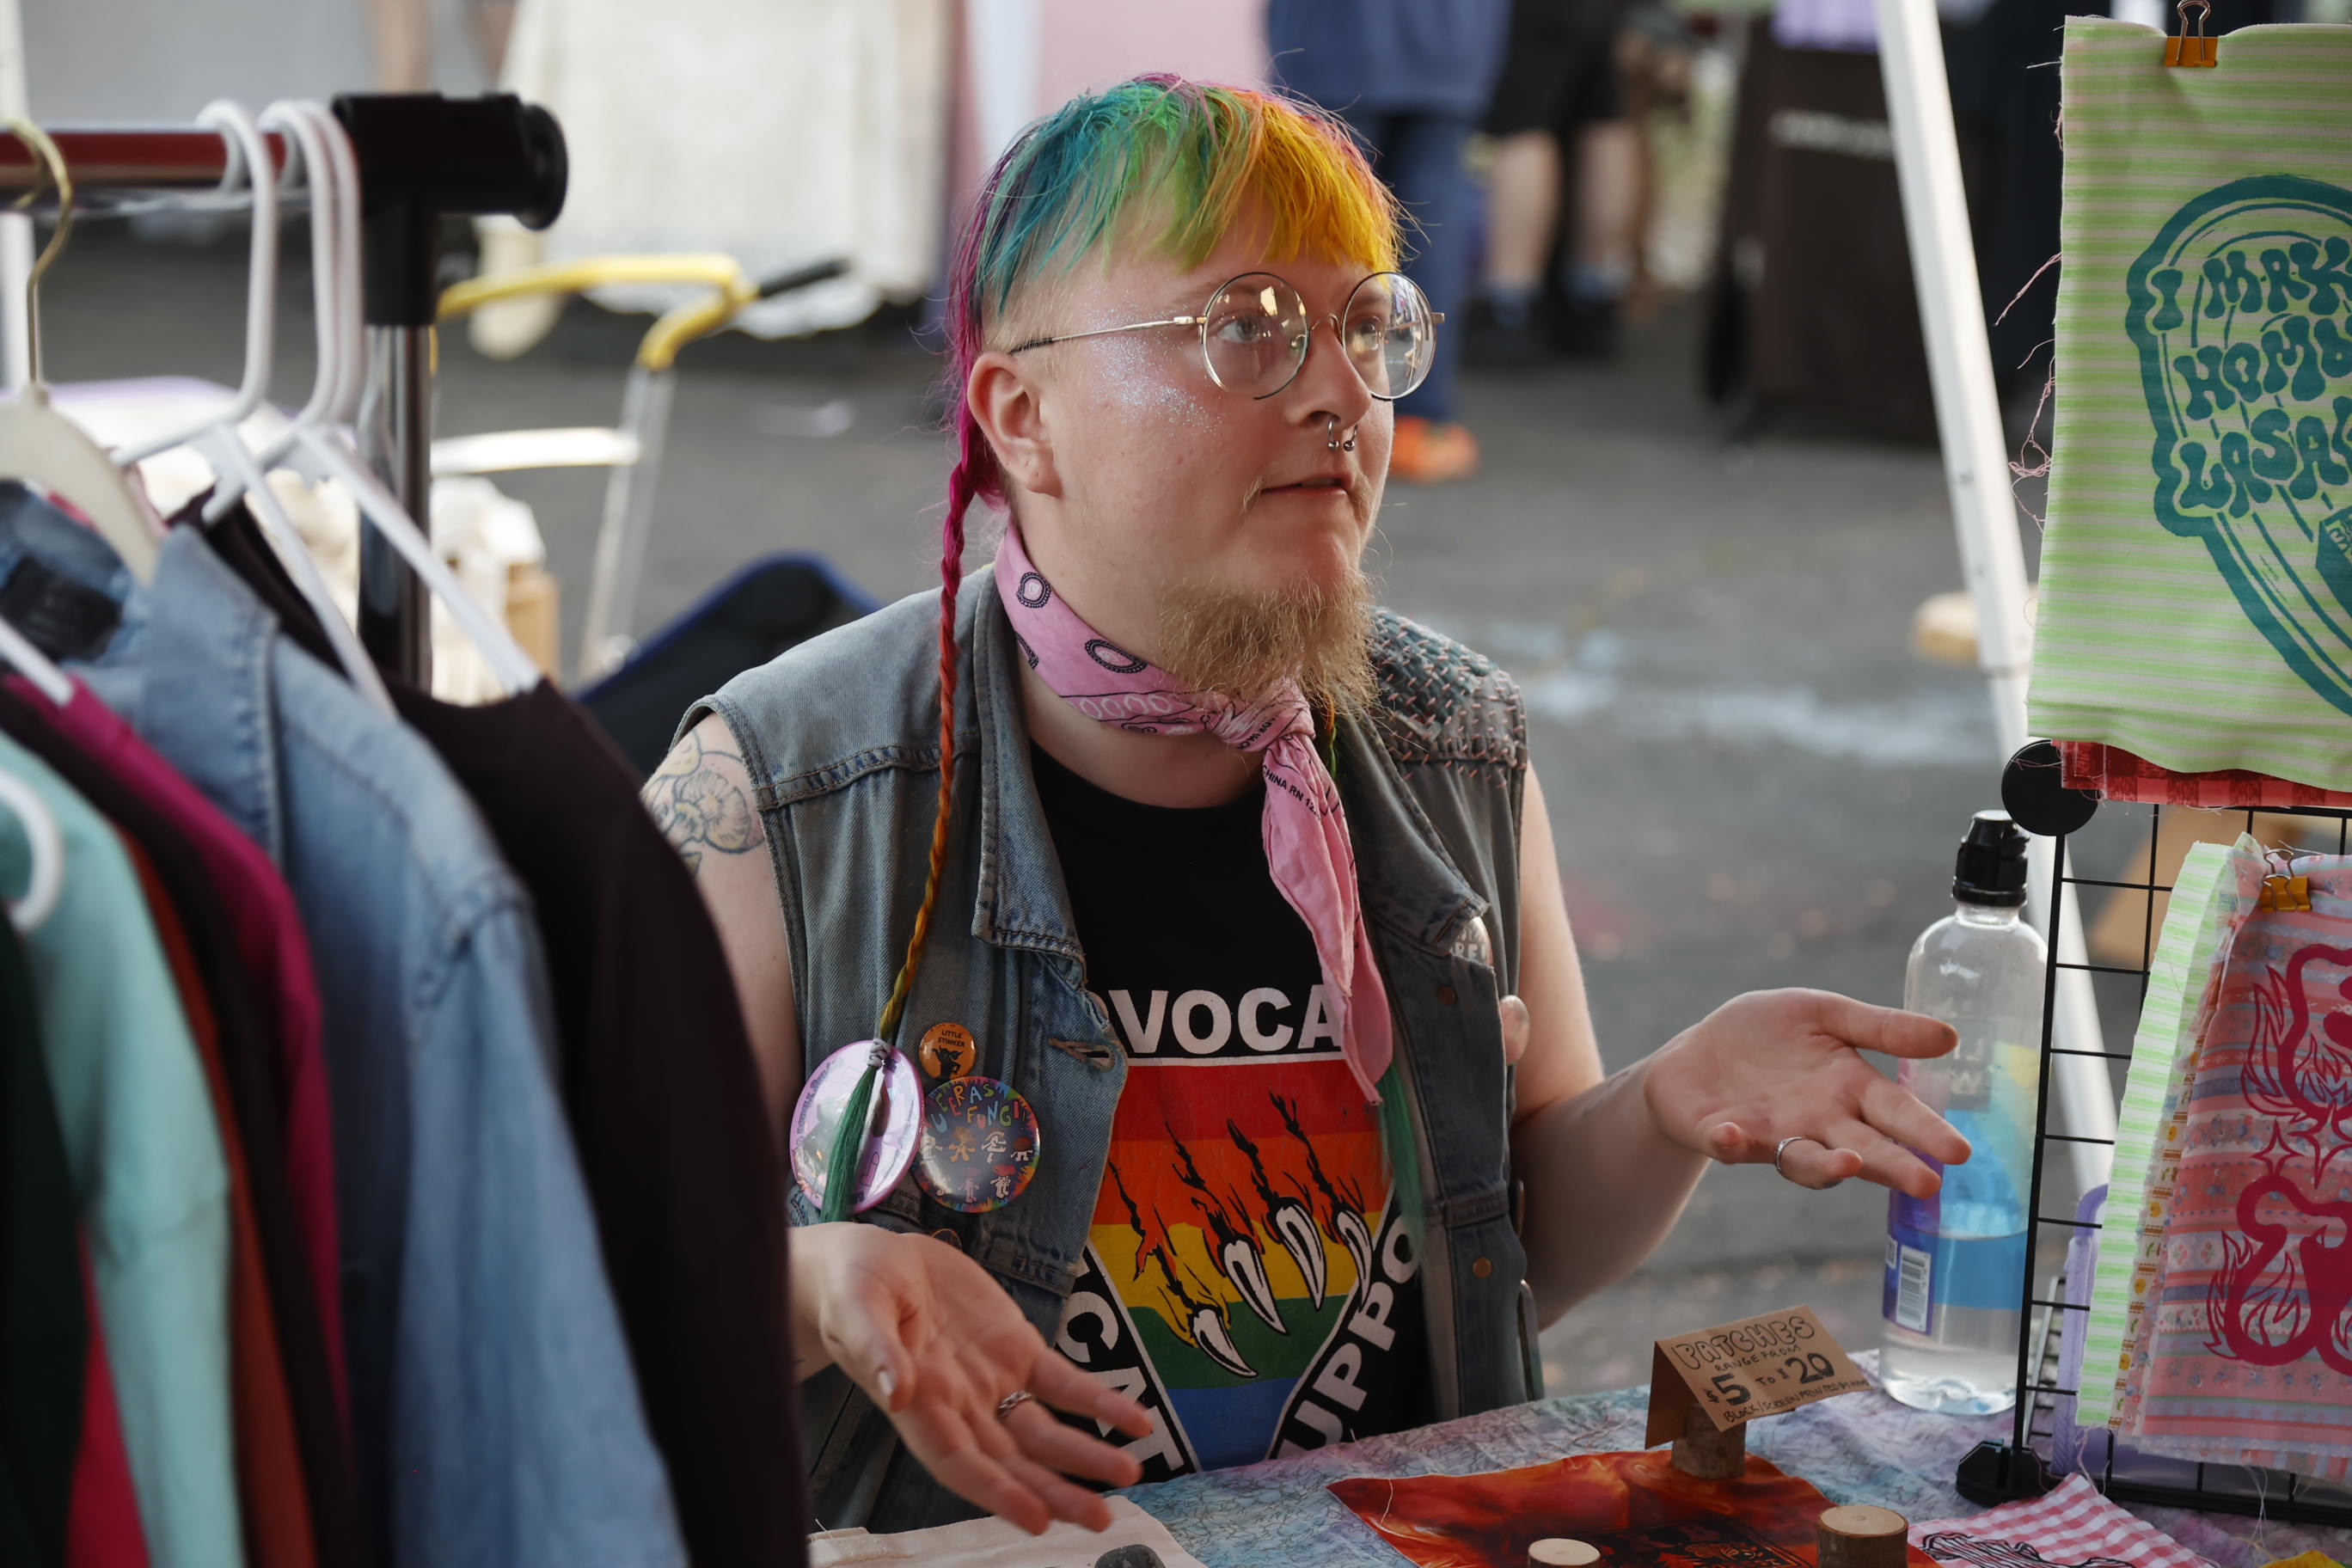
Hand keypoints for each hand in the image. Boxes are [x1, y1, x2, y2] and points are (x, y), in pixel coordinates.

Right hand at [794, 1223, 1152, 1532]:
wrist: (874, 1261)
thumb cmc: (852, 1291)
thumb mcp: (855, 1310)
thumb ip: (873, 1348)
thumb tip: (896, 1390)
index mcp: (919, 1406)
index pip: (959, 1463)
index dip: (996, 1493)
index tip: (1035, 1518)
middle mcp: (961, 1407)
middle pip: (1012, 1462)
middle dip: (1055, 1490)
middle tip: (1099, 1518)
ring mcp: (993, 1382)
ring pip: (1044, 1432)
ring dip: (1085, 1454)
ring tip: (1129, 1472)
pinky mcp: (1017, 1350)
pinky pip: (1064, 1384)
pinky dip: (1099, 1401)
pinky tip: (1136, 1420)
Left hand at [1640, 988, 1968, 1195]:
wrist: (1696, 1053)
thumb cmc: (1769, 1034)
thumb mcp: (1824, 1014)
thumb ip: (1880, 1028)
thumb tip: (1950, 1036)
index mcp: (1848, 1089)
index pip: (1897, 1113)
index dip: (1926, 1132)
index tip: (1959, 1152)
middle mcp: (1817, 1123)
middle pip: (1862, 1148)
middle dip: (1893, 1165)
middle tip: (1927, 1183)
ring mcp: (1771, 1135)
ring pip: (1804, 1160)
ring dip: (1823, 1164)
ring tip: (1848, 1161)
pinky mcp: (1722, 1136)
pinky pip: (1729, 1145)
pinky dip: (1732, 1143)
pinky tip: (1733, 1133)